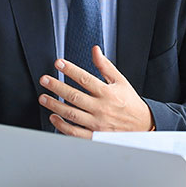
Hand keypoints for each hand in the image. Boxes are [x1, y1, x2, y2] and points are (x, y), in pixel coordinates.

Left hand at [38, 46, 153, 137]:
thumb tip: (95, 50)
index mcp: (108, 93)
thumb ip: (105, 66)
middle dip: (56, 87)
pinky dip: (62, 125)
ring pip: (71, 114)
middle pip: (74, 96)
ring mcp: (97, 123)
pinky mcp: (95, 136)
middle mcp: (101, 108)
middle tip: (44, 80)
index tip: (58, 64)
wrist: (142, 125)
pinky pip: (75, 132)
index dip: (70, 70)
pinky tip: (54, 117)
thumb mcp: (121, 81)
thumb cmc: (130, 102)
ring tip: (43, 98)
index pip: (85, 79)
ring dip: (55, 105)